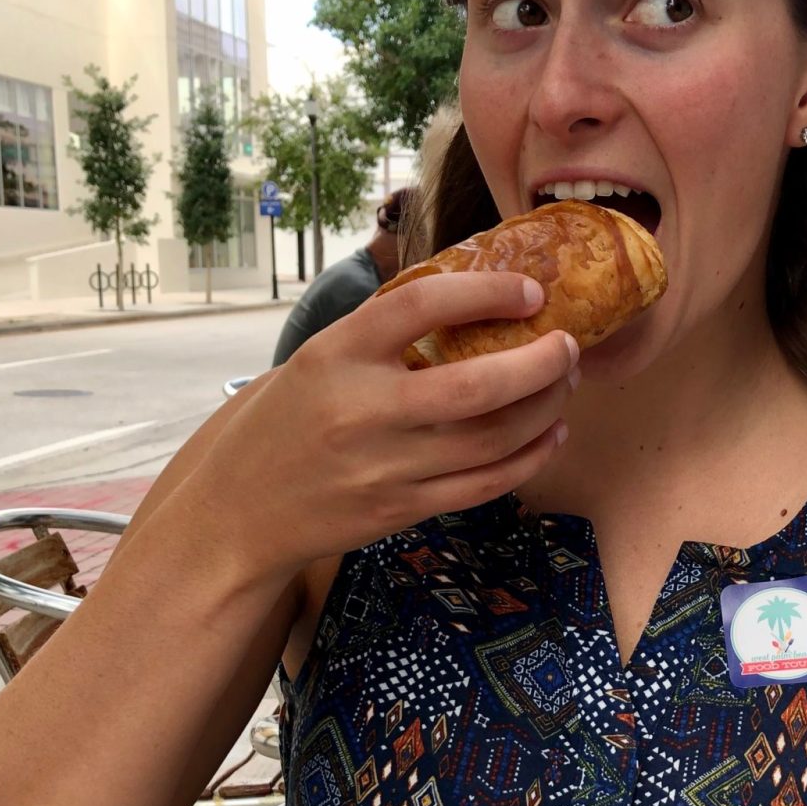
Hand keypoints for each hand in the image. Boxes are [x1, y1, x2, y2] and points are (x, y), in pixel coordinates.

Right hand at [198, 270, 578, 580]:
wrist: (238, 514)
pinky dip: (528, 458)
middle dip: (541, 362)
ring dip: (545, 410)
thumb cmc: (282, 425)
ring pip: (493, 438)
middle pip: (478, 383)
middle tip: (568, 344)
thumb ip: (378, 337)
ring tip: (565, 386)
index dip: (487, 292)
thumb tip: (467, 300)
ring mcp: (385, 466)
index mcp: (335, 354)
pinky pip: (484, 485)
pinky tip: (548, 436)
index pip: (422, 304)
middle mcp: (362, 409)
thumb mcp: (313, 361)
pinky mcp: (402, 510)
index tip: (530, 291)